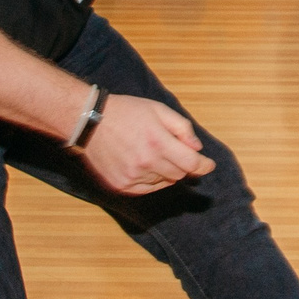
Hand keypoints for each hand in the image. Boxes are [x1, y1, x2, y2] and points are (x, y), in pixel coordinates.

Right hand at [79, 94, 214, 194]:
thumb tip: (197, 148)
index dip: (204, 166)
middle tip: (173, 150)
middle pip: (179, 174)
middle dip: (182, 164)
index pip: (192, 164)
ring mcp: (133, 177)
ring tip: (152, 153)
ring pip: (164, 182)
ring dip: (165, 171)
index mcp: (158, 142)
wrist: (90, 121)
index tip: (208, 165)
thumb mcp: (158, 109)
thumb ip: (182, 128)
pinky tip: (143, 164)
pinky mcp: (121, 185)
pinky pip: (147, 189)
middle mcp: (147, 163)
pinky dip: (151, 179)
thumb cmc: (126, 112)